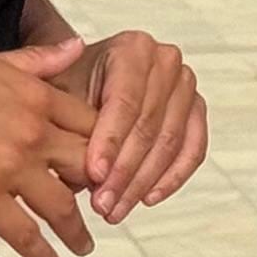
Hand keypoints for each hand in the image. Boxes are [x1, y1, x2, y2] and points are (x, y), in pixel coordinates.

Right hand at [0, 38, 99, 256]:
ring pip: (61, 207)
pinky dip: (41, 252)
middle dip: (100, 191)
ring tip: (84, 246)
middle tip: (105, 208)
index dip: (104, 147)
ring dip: (77, 232)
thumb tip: (76, 46)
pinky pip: (23, 232)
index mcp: (37, 96)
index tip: (107, 163)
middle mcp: (33, 132)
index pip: (91, 125)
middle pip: (87, 167)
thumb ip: (38, 60)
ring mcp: (10, 167)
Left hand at [78, 28, 208, 220]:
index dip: (110, 142)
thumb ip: (68, 127)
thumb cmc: (74, 83)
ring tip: (117, 208)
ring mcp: (186, 85)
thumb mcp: (60, 94)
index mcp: (133, 48)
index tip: (94, 175)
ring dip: (143, 182)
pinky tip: (148, 197)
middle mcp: (166, 61)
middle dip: (124, 171)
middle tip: (103, 204)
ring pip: (170, 142)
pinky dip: (172, 177)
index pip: (125, 102)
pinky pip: (193, 149)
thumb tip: (81, 176)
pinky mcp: (196, 110)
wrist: (90, 75)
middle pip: (149, 125)